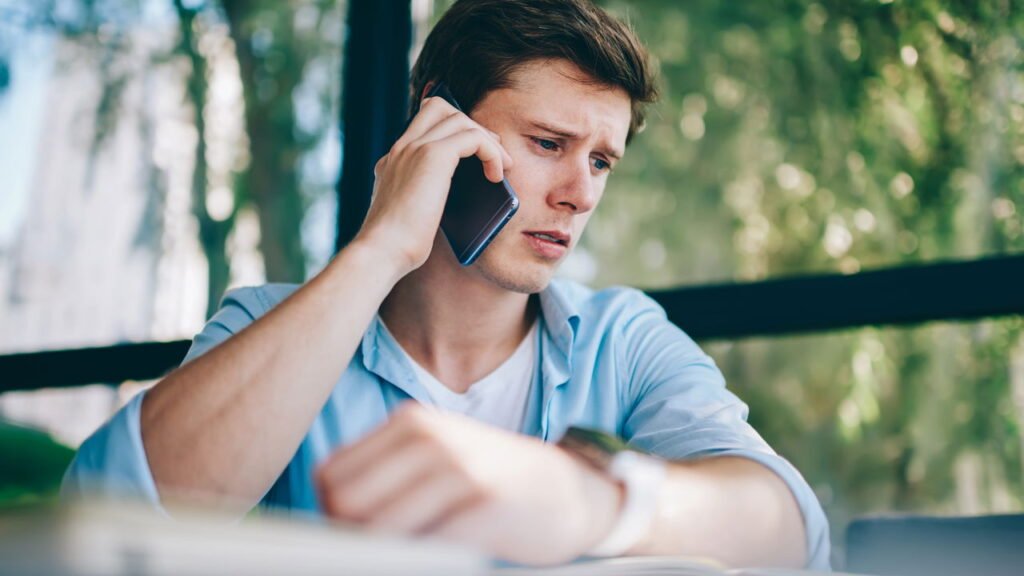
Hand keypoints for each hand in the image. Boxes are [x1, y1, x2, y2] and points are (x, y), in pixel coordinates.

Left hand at [315, 403, 622, 564]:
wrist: (573, 493)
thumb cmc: (495, 483)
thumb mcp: (438, 458)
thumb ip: (385, 475)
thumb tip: (327, 511)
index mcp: (410, 423)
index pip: (330, 478)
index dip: (333, 517)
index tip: (360, 535)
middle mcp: (430, 437)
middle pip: (344, 503)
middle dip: (352, 537)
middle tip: (384, 550)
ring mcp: (459, 467)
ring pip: (378, 527)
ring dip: (383, 553)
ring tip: (414, 555)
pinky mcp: (485, 503)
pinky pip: (424, 546)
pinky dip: (419, 562)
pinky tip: (440, 559)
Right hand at [350, 96, 512, 276]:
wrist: (382, 251)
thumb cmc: (397, 245)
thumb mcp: (409, 213)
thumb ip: (423, 196)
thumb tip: (447, 197)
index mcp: (393, 160)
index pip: (423, 123)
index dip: (452, 130)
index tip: (473, 153)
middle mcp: (402, 148)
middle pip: (439, 107)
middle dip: (471, 125)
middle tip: (492, 152)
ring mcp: (414, 147)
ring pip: (460, 118)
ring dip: (487, 140)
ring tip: (501, 167)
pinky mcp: (432, 155)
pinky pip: (473, 137)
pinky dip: (491, 152)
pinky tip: (495, 176)